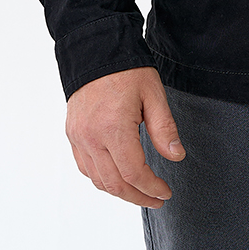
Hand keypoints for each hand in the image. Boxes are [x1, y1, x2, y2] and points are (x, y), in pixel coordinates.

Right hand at [66, 66, 185, 206]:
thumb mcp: (154, 94)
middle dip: (138, 197)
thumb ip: (164, 129)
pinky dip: (102, 179)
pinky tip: (118, 176)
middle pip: (115, 184)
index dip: (152, 188)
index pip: (134, 173)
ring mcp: (79, 137)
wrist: (96, 50)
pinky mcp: (72, 134)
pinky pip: (85, 167)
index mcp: (114, 128)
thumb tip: (176, 157)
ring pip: (98, 180)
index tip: (166, 192)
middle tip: (157, 199)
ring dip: (120, 191)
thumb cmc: (127, 70)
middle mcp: (92, 137)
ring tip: (140, 191)